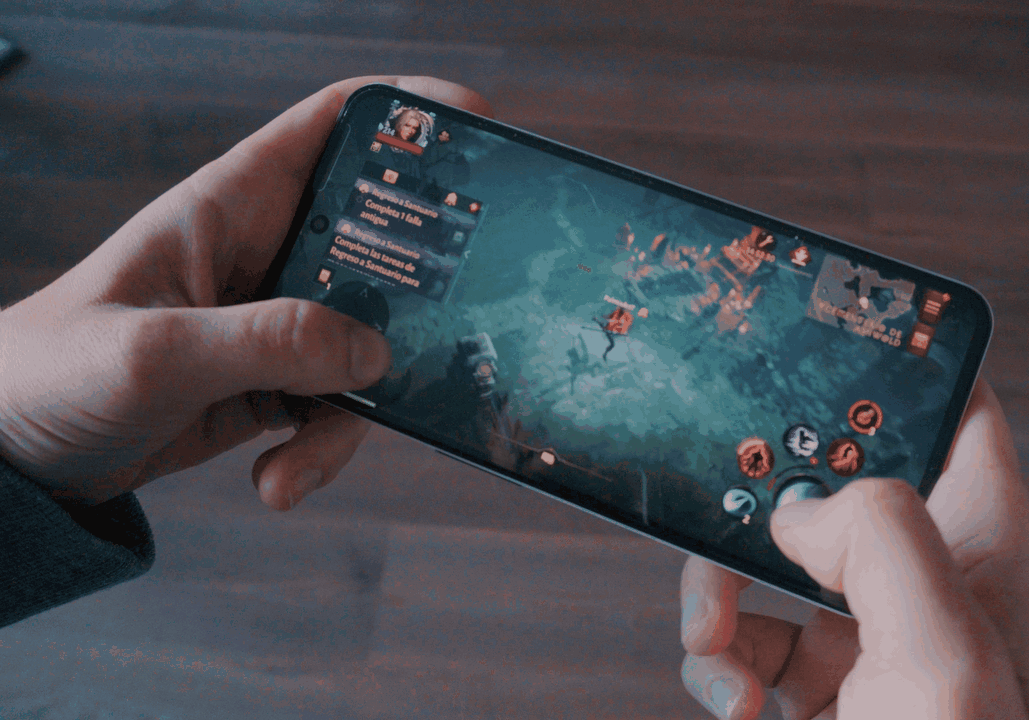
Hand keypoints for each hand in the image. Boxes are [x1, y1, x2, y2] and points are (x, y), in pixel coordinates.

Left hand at [0, 76, 490, 508]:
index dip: (404, 115)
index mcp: (229, 208)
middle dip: (417, 290)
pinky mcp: (270, 385)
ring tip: (298, 461)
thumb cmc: (50, 376)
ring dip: (355, 410)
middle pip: (376, 243)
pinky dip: (320, 452)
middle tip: (451, 329)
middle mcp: (263, 257)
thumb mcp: (157, 353)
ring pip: (366, 344)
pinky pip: (334, 407)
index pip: (329, 129)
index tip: (475, 132)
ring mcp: (271, 324)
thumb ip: (269, 343)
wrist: (9, 463)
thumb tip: (374, 355)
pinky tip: (276, 484)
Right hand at [680, 380, 1028, 718]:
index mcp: (982, 542)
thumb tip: (797, 515)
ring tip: (709, 634)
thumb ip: (884, 543)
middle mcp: (923, 575)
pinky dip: (716, 659)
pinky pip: (742, 637)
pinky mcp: (816, 682)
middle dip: (764, 482)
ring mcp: (865, 630)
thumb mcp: (943, 656)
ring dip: (716, 587)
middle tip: (719, 495)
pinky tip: (733, 696)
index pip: (957, 409)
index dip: (901, 358)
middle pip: (834, 474)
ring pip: (768, 556)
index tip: (821, 327)